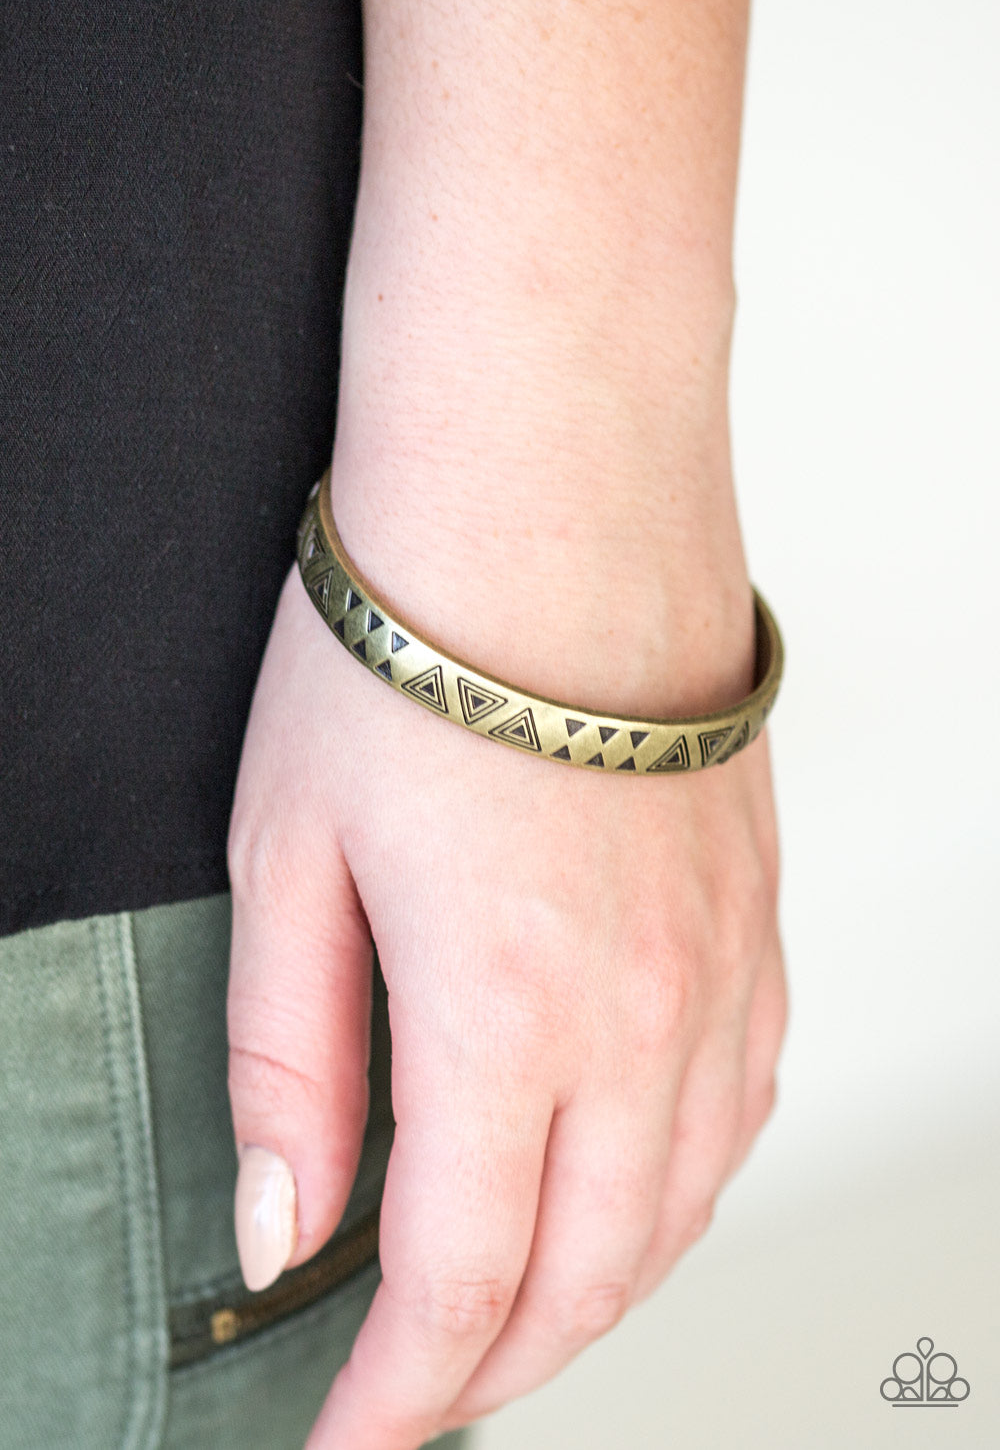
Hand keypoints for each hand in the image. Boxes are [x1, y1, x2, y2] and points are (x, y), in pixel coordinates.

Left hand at [226, 553, 786, 1448]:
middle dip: (492, 1367)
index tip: (343, 1447)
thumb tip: (285, 1230)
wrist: (553, 491)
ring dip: (592, 1294)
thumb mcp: (290, 854)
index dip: (397, 1399)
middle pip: (586, 1275)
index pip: (459, 1283)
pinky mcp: (755, 917)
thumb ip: (290, 1063)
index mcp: (512, 1010)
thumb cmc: (413, 644)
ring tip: (509, 1317)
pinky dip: (676, 1192)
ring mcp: (724, 966)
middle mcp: (648, 1012)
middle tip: (417, 1394)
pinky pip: (742, 1109)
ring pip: (681, 1211)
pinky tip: (627, 1188)